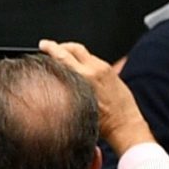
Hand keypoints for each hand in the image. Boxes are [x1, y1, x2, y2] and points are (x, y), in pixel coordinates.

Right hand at [38, 39, 151, 153]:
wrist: (124, 124)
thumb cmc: (102, 122)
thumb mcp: (77, 107)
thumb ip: (67, 88)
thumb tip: (56, 80)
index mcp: (85, 77)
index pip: (64, 55)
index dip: (51, 47)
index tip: (44, 44)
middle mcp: (96, 69)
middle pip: (74, 48)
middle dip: (61, 45)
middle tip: (50, 46)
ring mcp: (105, 69)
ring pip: (85, 53)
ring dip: (72, 53)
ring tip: (64, 59)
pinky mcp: (111, 71)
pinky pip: (94, 60)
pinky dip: (84, 61)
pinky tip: (79, 70)